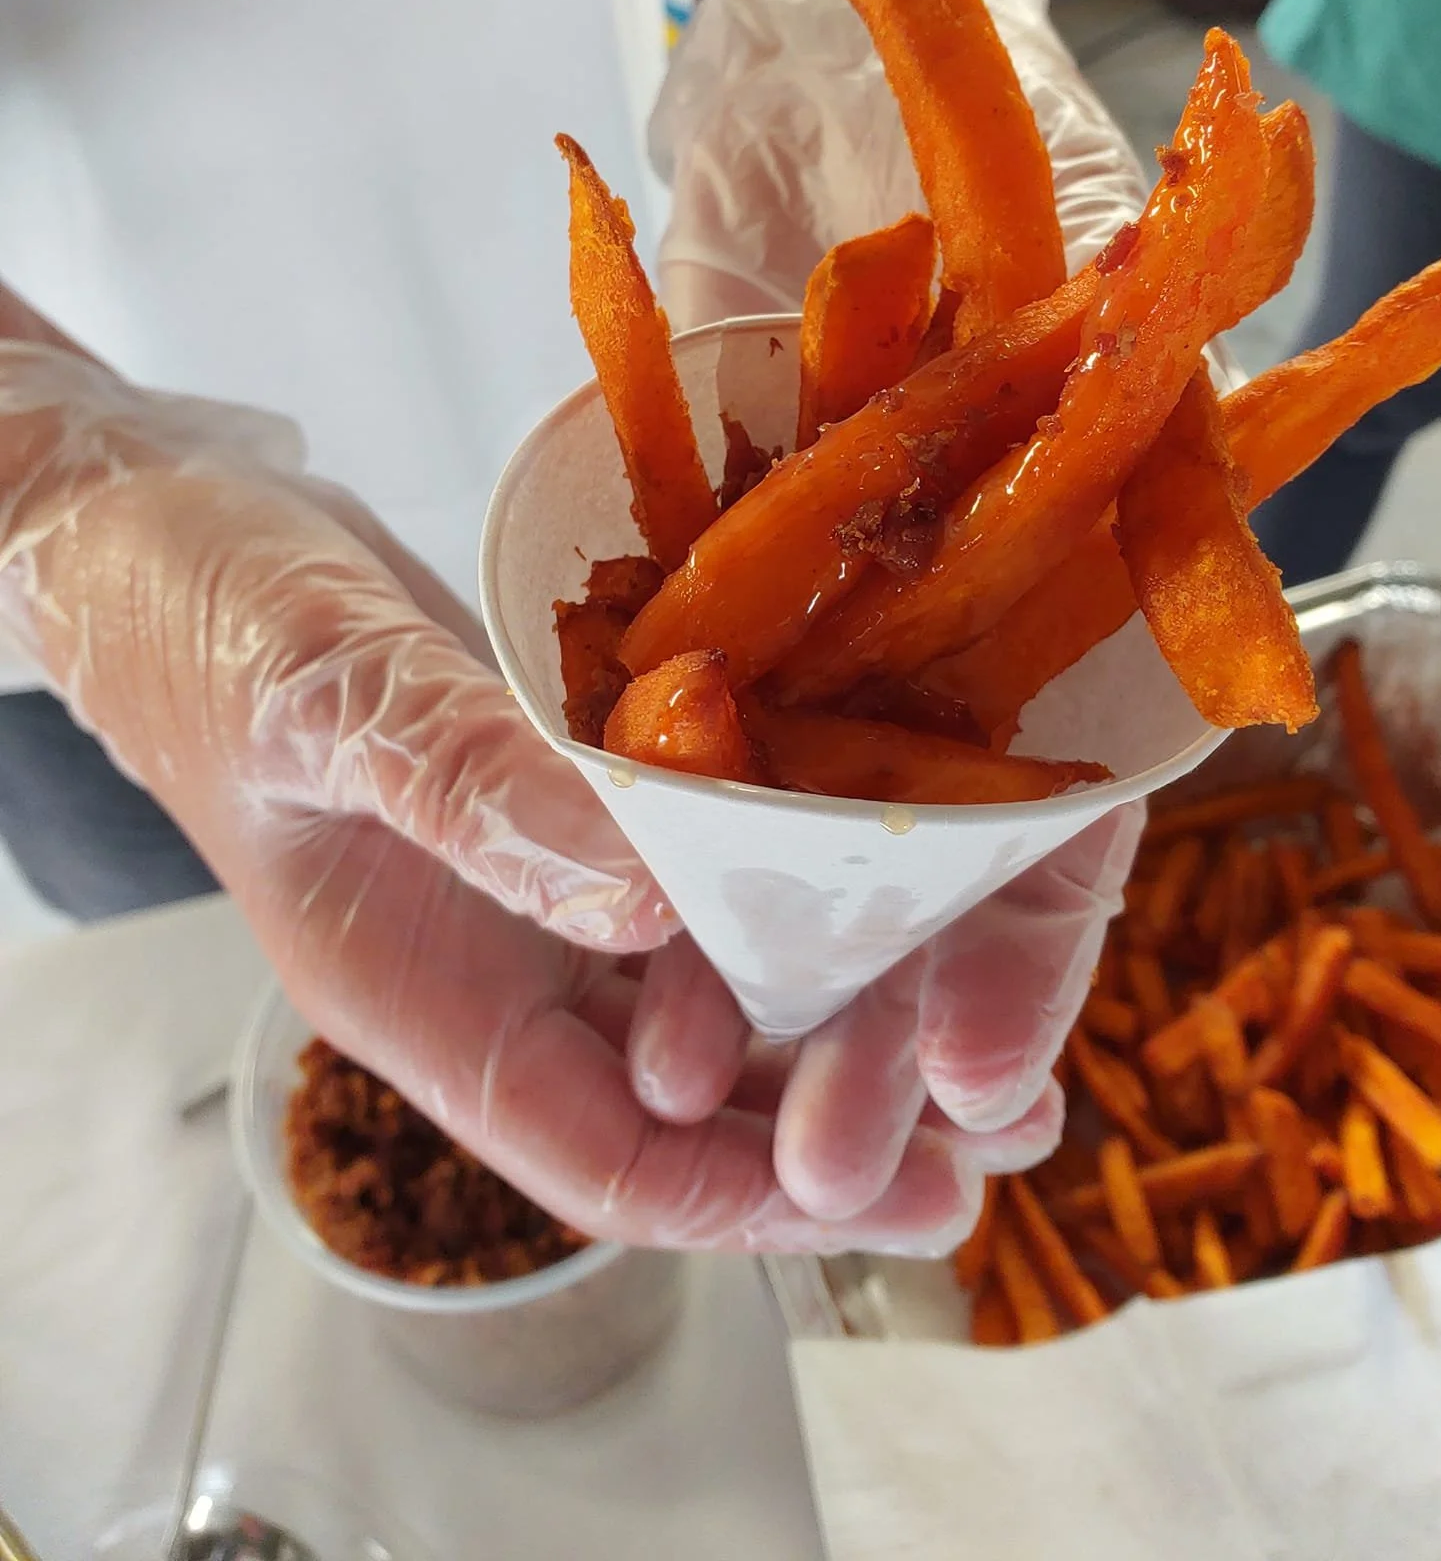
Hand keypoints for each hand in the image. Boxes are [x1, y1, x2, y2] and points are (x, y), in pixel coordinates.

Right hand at [0, 321, 1101, 1249]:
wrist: (164, 519)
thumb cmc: (200, 613)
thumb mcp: (324, 694)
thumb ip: (466, 789)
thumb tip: (639, 898)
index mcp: (424, 990)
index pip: (600, 1155)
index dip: (746, 1194)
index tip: (894, 1190)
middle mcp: (501, 955)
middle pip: (688, 1094)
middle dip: (836, 1119)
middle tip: (1001, 1123)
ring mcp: (539, 874)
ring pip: (712, 985)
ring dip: (841, 1009)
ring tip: (993, 1017)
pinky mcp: (572, 790)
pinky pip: (703, 865)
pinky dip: (795, 883)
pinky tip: (898, 865)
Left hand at [642, 0, 1154, 1211]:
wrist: (789, 57)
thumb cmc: (943, 106)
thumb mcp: (1046, 221)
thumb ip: (1144, 386)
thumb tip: (1243, 619)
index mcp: (1071, 600)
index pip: (1071, 824)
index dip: (1037, 954)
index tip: (982, 1073)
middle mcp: (955, 646)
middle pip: (937, 890)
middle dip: (899, 1030)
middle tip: (842, 1160)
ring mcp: (826, 638)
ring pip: (810, 869)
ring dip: (779, 997)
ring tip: (718, 1114)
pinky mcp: (704, 611)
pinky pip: (686, 771)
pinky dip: (662, 877)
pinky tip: (632, 985)